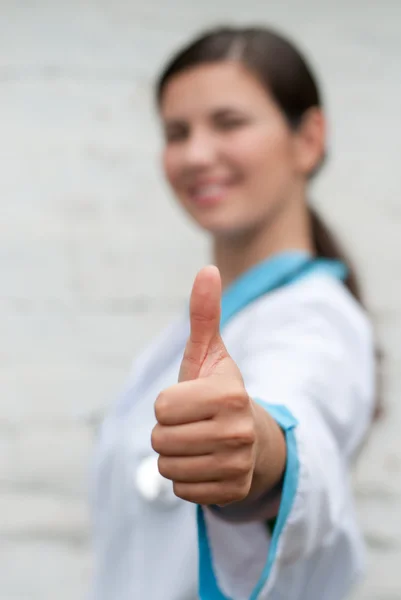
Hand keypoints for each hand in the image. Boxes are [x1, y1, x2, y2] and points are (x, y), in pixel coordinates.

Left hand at [151, 266, 284, 505]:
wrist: (254, 439)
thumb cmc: (220, 393)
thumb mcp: (210, 355)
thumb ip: (204, 314)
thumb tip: (207, 269)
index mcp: (229, 394)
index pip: (162, 407)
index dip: (168, 403)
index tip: (190, 401)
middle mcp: (237, 432)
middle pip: (160, 439)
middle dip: (168, 431)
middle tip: (193, 424)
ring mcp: (237, 466)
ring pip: (167, 467)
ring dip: (174, 455)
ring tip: (199, 443)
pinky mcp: (232, 492)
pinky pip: (181, 490)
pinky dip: (186, 478)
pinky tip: (206, 464)